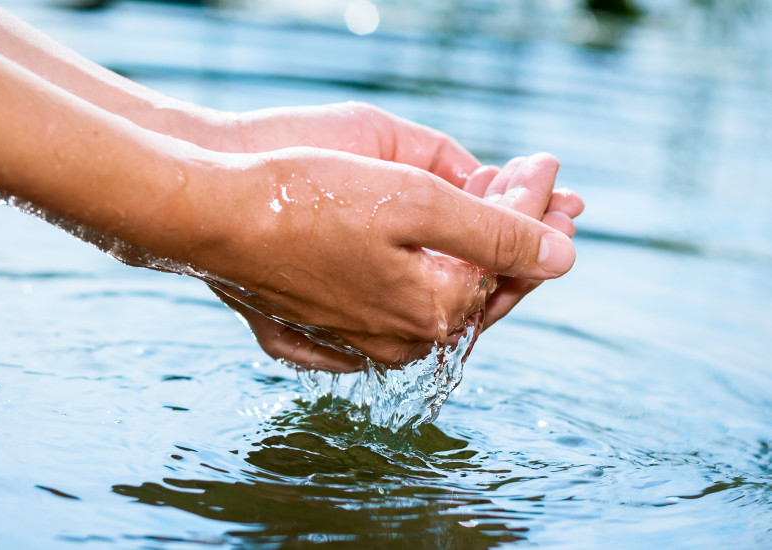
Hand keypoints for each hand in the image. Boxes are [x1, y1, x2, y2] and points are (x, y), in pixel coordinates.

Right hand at [175, 147, 575, 371]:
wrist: (209, 216)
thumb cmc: (307, 200)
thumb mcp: (415, 202)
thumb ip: (496, 233)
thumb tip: (563, 257)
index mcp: (432, 312)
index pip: (508, 265)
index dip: (537, 214)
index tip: (551, 169)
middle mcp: (399, 342)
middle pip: (476, 290)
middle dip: (511, 238)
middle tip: (538, 193)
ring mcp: (354, 343)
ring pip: (431, 301)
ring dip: (465, 256)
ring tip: (487, 209)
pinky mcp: (315, 333)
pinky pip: (379, 314)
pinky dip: (411, 282)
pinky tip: (422, 260)